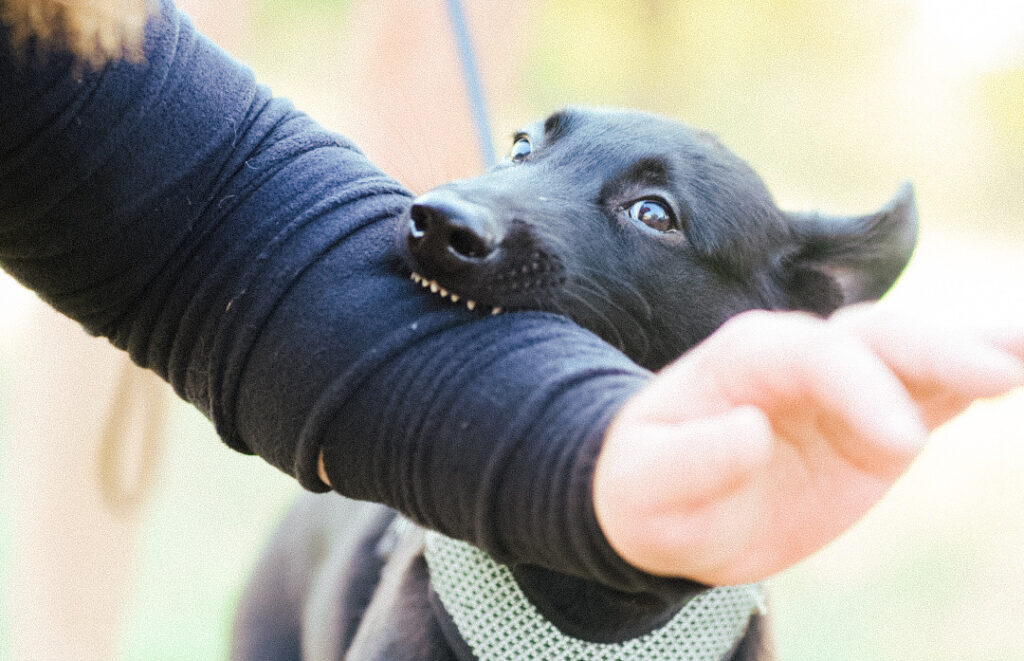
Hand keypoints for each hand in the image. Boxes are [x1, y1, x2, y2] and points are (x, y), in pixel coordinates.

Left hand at [593, 305, 1023, 585]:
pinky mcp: (874, 421)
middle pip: (876, 337)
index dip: (859, 389)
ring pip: (915, 354)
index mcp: (746, 356)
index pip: (813, 354)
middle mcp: (802, 357)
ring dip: (973, 348)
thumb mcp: (644, 486)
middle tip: (999, 375)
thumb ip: (689, 460)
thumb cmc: (649, 491)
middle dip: (936, 350)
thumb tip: (751, 431)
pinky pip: (931, 394)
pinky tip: (1016, 367)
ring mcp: (844, 387)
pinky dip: (974, 380)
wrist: (670, 507)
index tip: (898, 445)